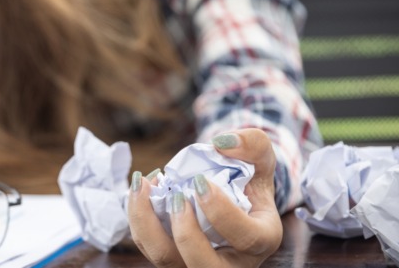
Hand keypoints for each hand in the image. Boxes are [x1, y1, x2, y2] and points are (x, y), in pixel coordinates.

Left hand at [127, 128, 281, 267]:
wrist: (232, 196)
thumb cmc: (249, 179)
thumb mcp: (260, 158)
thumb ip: (253, 143)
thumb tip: (220, 143)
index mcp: (260, 240)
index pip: (245, 237)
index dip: (221, 212)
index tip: (201, 181)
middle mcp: (231, 261)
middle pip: (203, 265)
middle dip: (184, 233)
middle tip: (175, 195)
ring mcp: (197, 262)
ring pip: (166, 261)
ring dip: (147, 223)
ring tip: (142, 185)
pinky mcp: (172, 256)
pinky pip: (147, 247)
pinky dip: (138, 218)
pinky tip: (142, 189)